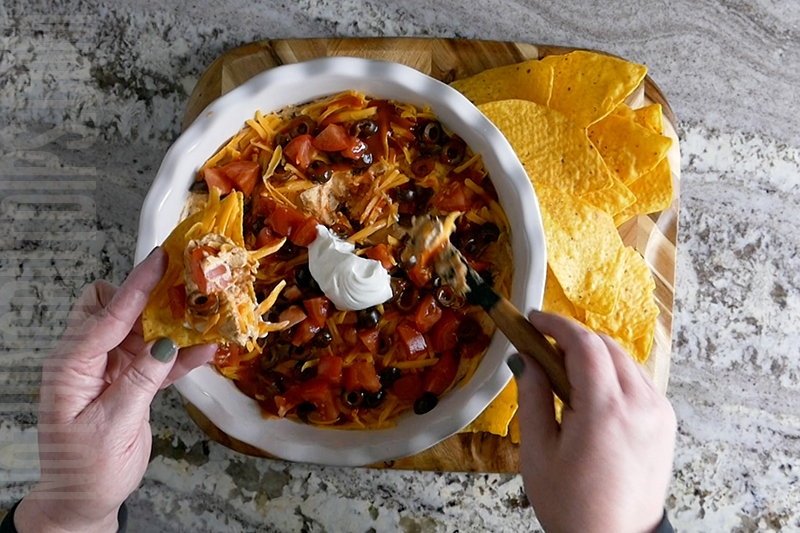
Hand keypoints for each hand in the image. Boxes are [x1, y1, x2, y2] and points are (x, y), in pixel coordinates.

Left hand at [15, 249, 215, 532]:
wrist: (83, 501)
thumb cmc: (86, 470)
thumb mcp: (113, 427)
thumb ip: (140, 382)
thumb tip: (166, 343)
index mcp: (71, 368)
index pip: (106, 318)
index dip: (135, 287)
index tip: (158, 260)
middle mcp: (87, 361)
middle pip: (111, 308)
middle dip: (144, 296)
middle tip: (180, 286)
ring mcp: (108, 370)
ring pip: (138, 329)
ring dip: (168, 323)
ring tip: (203, 315)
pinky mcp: (129, 382)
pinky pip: (156, 359)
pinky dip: (179, 355)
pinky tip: (206, 352)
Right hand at [511, 311, 675, 532]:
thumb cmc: (574, 506)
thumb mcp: (538, 451)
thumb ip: (532, 396)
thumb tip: (524, 358)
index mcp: (604, 412)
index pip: (584, 344)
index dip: (556, 325)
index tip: (535, 320)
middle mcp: (639, 406)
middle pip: (606, 345)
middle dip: (573, 339)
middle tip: (544, 346)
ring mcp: (657, 413)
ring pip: (624, 360)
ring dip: (594, 355)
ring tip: (565, 374)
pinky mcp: (664, 422)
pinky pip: (637, 380)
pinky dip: (613, 374)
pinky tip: (592, 393)